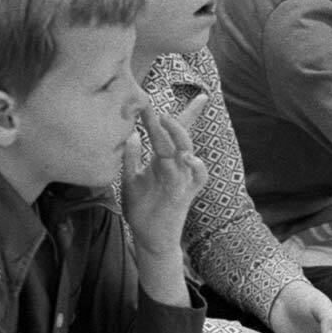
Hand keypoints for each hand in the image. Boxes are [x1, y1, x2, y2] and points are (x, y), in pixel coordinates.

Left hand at [121, 99, 210, 256]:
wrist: (149, 238)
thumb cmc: (142, 208)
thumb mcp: (130, 179)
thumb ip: (131, 158)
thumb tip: (131, 134)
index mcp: (166, 160)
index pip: (177, 133)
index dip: (189, 113)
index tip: (201, 94)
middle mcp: (178, 166)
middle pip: (180, 136)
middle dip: (169, 120)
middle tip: (151, 107)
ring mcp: (183, 179)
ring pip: (186, 151)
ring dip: (176, 135)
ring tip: (164, 121)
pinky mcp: (185, 194)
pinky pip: (198, 177)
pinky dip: (197, 166)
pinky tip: (188, 157)